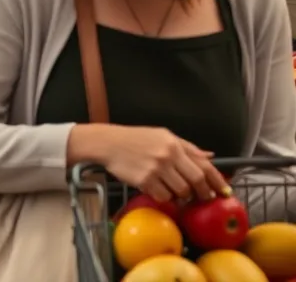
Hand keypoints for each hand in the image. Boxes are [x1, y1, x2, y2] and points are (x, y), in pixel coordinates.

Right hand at [96, 125, 227, 202]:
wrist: (108, 143)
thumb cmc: (136, 139)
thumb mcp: (162, 136)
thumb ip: (187, 148)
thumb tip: (210, 157)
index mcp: (174, 144)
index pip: (203, 165)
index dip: (217, 181)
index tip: (225, 191)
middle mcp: (167, 156)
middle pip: (196, 181)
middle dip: (203, 192)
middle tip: (204, 197)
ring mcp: (155, 169)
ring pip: (181, 192)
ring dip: (182, 195)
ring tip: (175, 190)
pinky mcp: (144, 181)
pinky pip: (163, 197)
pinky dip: (165, 197)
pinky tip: (159, 190)